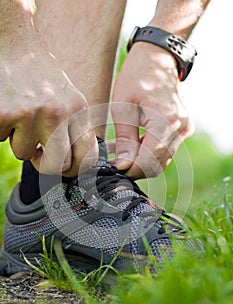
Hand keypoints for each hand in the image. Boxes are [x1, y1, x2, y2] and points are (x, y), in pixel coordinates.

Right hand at [0, 40, 97, 175]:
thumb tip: (70, 162)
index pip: (87, 155)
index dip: (75, 169)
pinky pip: (3, 140)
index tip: (65, 169)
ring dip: (19, 140)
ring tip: (20, 115)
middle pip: (57, 166)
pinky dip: (3, 129)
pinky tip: (7, 109)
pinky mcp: (6, 113)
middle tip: (38, 153)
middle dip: (45, 165)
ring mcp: (32, 113)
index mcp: (78, 109)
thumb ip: (72, 126)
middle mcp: (59, 112)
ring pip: (25, 153)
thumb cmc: (40, 74)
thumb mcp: (67, 97)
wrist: (13, 42)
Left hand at [111, 42, 193, 178]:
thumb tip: (123, 165)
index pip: (149, 161)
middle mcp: (180, 128)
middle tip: (114, 161)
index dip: (130, 169)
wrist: (157, 58)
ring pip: (162, 159)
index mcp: (166, 122)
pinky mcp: (182, 128)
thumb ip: (125, 140)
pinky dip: (148, 151)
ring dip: (140, 160)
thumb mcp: (123, 108)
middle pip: (157, 164)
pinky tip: (131, 144)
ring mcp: (184, 128)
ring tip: (119, 151)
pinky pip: (166, 148)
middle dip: (135, 167)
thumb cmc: (136, 77)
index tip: (114, 167)